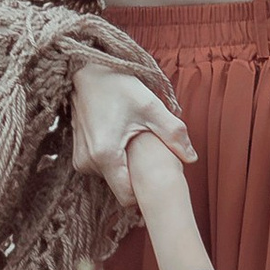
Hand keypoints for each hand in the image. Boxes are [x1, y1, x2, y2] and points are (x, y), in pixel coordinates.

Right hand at [71, 61, 194, 207]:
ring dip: (125, 166)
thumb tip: (192, 158)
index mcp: (105, 155)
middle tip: (150, 154)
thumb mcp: (150, 106)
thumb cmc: (117, 85)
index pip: (127, 198)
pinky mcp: (78, 154)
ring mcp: (80, 159)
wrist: (84, 70)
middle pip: (120, 187)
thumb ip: (173, 133)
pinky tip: (123, 140)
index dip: (144, 193)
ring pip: (111, 177)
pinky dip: (115, 159)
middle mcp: (88, 163)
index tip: (157, 179)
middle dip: (137, 176)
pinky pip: (101, 167)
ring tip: (135, 143)